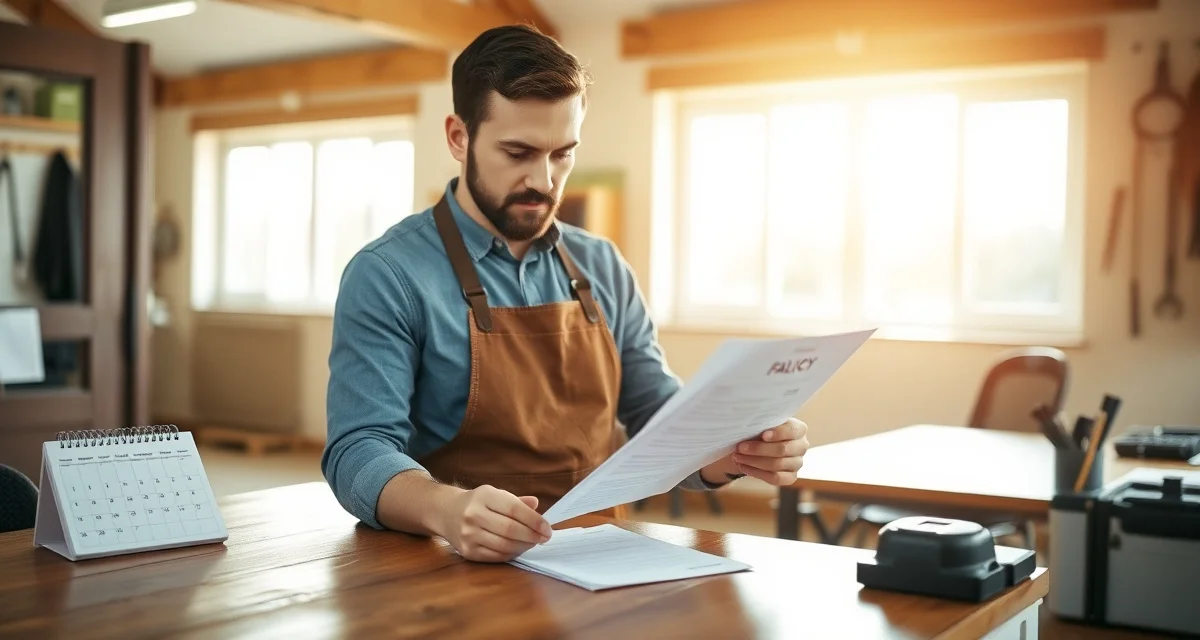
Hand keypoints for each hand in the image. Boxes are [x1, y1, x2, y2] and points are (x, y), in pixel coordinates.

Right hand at [437, 485, 552, 562]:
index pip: (514, 509)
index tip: (547, 528)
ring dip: (524, 546)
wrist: (446, 512)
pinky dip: (512, 554)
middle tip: (544, 538)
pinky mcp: (467, 551)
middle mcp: (473, 514)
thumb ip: (517, 501)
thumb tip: (537, 504)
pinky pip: (496, 556)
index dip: (534, 520)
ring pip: (504, 545)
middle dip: (532, 536)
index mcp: (484, 496)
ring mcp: (468, 534)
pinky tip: (518, 548)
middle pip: (510, 529)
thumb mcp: (496, 494)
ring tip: (532, 543)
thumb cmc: (478, 503)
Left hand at [716, 418, 808, 485]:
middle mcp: (801, 446)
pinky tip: (743, 466)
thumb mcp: (762, 422)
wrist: (756, 445)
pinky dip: (756, 473)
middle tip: (740, 447)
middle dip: (758, 449)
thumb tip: (748, 422)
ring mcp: (797, 463)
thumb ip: (761, 422)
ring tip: (737, 457)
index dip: (778, 433)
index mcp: (799, 429)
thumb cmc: (760, 430)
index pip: (792, 431)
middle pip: (782, 450)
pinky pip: (775, 478)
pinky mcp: (790, 477)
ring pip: (776, 465)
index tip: (763, 435)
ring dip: (753, 461)